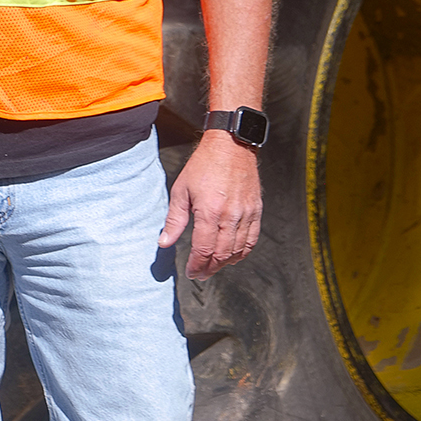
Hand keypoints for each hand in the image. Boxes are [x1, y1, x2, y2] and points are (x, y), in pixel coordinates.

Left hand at [158, 130, 262, 280]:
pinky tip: (234, 255)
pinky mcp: (256, 210)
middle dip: (209, 268)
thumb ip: (174, 219)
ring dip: (225, 263)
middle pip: (221, 254)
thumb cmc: (204, 164)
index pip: (204, 250)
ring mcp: (246, 214)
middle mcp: (230, 216)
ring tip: (214, 267)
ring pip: (238, 250)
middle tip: (201, 274)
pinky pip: (252, 239)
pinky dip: (243, 252)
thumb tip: (164, 241)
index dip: (197, 265)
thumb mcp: (181, 190)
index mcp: (210, 212)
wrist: (231, 146)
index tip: (192, 272)